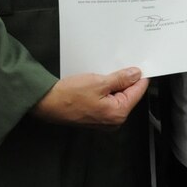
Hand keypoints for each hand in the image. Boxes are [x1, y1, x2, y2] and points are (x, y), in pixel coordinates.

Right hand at [33, 68, 148, 126]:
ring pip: (117, 97)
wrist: (47, 103)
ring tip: (102, 75)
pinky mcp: (96, 116)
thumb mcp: (99, 82)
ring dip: (113, 84)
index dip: (139, 76)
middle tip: (115, 68)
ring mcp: (105, 120)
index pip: (138, 91)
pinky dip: (105, 90)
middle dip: (124, 80)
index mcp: (118, 113)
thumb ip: (121, 79)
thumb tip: (136, 75)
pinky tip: (96, 83)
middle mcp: (114, 121)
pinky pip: (107, 101)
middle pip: (128, 95)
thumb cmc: (69, 96)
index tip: (138, 65)